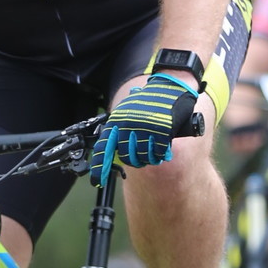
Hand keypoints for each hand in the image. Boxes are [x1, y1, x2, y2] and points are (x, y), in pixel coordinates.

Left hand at [89, 72, 198, 187]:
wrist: (169, 86)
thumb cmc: (149, 100)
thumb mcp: (128, 110)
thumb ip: (120, 128)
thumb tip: (115, 152)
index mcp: (117, 121)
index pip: (104, 148)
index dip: (100, 167)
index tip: (98, 182)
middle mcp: (128, 126)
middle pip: (127, 157)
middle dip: (135, 161)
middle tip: (142, 157)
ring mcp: (144, 129)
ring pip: (142, 157)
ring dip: (148, 159)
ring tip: (153, 152)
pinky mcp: (160, 132)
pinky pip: (157, 153)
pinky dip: (159, 155)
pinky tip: (162, 151)